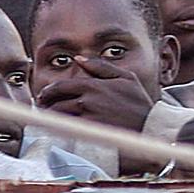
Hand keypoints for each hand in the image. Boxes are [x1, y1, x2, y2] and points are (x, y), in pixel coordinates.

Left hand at [34, 56, 155, 131]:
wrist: (150, 129)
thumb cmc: (139, 104)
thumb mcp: (127, 78)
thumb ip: (101, 66)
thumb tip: (78, 59)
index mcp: (94, 85)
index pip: (61, 86)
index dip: (49, 92)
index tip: (44, 97)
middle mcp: (88, 100)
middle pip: (56, 103)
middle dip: (47, 106)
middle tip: (44, 110)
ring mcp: (87, 118)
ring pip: (60, 118)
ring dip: (52, 119)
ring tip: (51, 122)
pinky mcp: (88, 134)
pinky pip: (68, 132)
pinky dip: (61, 131)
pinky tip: (62, 132)